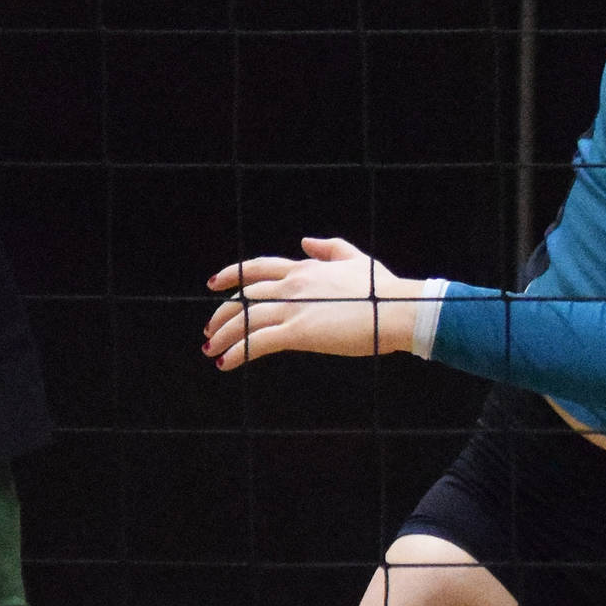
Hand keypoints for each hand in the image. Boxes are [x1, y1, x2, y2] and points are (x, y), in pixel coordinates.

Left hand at [203, 237, 424, 371]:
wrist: (396, 310)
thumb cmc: (382, 289)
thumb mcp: (355, 259)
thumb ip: (329, 248)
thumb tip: (305, 241)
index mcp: (305, 268)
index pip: (258, 268)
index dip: (232, 275)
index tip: (213, 283)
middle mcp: (294, 284)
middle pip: (244, 296)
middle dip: (222, 313)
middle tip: (209, 329)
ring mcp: (295, 307)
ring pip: (245, 319)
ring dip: (224, 335)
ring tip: (211, 350)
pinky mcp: (300, 332)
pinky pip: (258, 342)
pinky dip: (238, 353)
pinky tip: (226, 364)